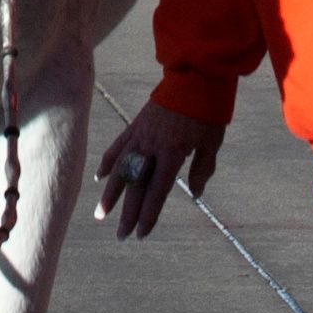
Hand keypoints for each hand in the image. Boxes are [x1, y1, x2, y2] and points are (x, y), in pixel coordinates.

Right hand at [94, 97, 224, 237]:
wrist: (195, 77)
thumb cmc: (208, 111)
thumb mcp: (212, 142)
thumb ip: (202, 169)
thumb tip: (195, 193)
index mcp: (172, 153)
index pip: (157, 191)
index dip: (148, 214)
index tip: (141, 233)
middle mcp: (152, 146)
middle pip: (136, 185)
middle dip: (128, 212)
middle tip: (121, 235)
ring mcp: (141, 135)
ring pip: (120, 168)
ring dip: (111, 193)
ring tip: (102, 213)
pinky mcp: (136, 124)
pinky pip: (118, 146)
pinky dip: (108, 161)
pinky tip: (100, 177)